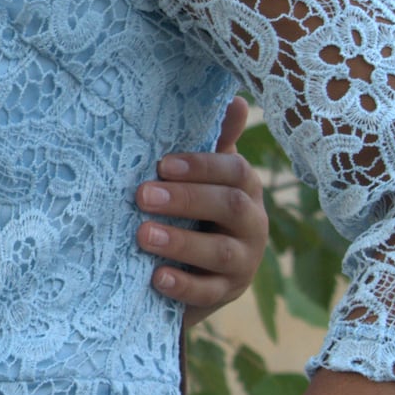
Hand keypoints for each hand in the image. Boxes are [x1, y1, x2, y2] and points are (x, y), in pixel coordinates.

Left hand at [137, 96, 267, 324]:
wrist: (194, 271)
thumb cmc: (196, 210)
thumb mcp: (203, 177)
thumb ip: (215, 143)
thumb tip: (237, 99)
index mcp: (245, 189)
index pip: (236, 172)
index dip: (201, 166)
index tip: (162, 164)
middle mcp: (252, 224)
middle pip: (231, 208)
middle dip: (187, 199)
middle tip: (142, 195)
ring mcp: (243, 263)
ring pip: (221, 252)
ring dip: (182, 241)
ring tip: (143, 234)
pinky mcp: (226, 294)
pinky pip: (209, 292)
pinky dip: (183, 285)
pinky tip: (156, 277)